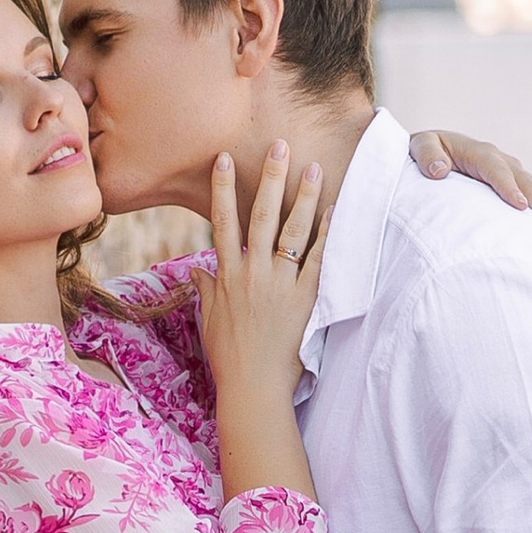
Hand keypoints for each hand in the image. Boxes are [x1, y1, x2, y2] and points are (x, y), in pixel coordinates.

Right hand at [196, 142, 325, 408]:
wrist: (253, 388)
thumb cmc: (229, 358)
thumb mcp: (209, 321)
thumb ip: (205, 291)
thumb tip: (196, 271)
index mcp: (226, 276)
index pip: (222, 222)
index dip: (222, 188)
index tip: (223, 159)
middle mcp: (251, 273)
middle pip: (259, 215)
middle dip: (269, 177)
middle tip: (279, 145)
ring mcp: (279, 284)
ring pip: (292, 231)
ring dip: (303, 197)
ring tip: (313, 168)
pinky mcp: (304, 299)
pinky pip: (319, 260)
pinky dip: (327, 235)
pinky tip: (335, 211)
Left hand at [409, 128, 531, 247]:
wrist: (434, 154)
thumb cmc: (425, 154)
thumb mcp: (420, 146)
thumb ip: (426, 155)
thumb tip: (438, 170)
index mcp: (479, 152)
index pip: (495, 169)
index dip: (508, 186)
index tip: (519, 207)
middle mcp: (502, 163)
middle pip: (529, 184)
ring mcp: (514, 177)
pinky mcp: (518, 191)